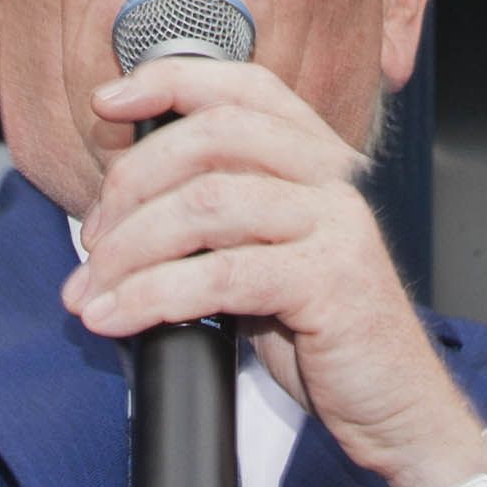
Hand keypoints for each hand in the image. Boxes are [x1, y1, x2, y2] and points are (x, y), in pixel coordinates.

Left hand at [61, 55, 486, 486]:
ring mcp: (334, 225)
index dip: (169, 82)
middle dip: (130, 186)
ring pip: (207, 204)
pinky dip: (153, 295)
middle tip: (92, 244)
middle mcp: (329, 178)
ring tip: (91, 293)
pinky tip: (117, 317)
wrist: (394, 403)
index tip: (108, 105)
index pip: (241, 87)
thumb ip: (215, 220)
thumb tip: (114, 217)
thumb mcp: (264, 257)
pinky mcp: (330, 280)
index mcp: (313, 159)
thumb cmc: (322, 334)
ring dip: (129, 249)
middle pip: (210, 139)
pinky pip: (223, 274)